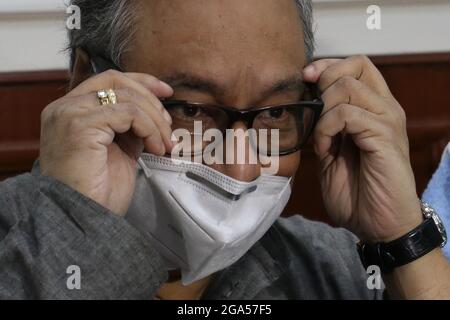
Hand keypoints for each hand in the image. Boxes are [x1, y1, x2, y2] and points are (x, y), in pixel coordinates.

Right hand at [40, 70, 173, 214]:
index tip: (166, 93)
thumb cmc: (98, 193)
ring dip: (155, 120)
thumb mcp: (118, 151)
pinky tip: (154, 148)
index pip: (108, 80)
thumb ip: (129, 127)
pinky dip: (149, 128)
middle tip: (169, 124)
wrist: (82, 219)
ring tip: (164, 144)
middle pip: (116, 80)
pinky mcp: (80, 126)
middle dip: (151, 97)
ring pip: (127, 97)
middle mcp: (64, 107)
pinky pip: (128, 113)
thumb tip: (154, 113)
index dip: (141, 81)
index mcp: (71, 111)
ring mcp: (70, 114)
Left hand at [303, 56, 422, 242]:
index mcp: (373, 108)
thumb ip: (323, 125)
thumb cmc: (357, 191)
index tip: (306, 80)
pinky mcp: (385, 136)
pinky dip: (326, 128)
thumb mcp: (332, 152)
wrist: (379, 224)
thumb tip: (305, 103)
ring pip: (348, 86)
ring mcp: (387, 120)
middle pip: (356, 64)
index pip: (356, 64)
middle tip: (312, 108)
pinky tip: (325, 148)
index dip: (328, 66)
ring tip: (320, 137)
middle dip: (324, 80)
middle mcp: (384, 107)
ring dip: (323, 109)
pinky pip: (347, 113)